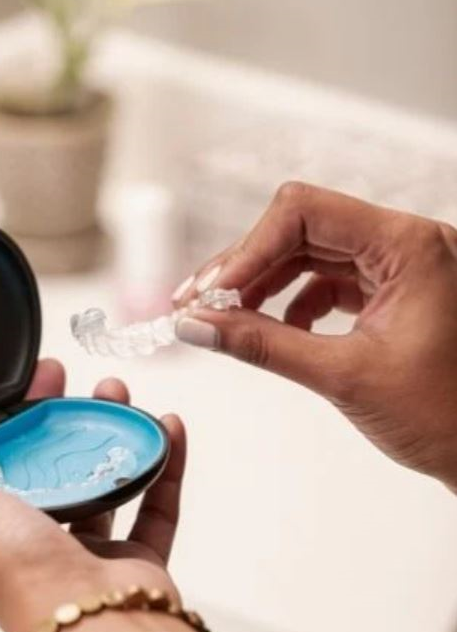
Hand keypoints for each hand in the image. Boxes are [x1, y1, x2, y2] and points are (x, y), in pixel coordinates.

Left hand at [0, 359, 209, 631]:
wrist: (86, 620)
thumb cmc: (10, 569)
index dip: (11, 414)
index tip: (31, 376)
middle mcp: (36, 537)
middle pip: (54, 463)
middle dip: (66, 414)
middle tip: (78, 378)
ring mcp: (89, 549)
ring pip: (105, 478)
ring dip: (114, 431)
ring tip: (121, 390)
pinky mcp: (135, 557)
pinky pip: (156, 503)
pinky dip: (166, 464)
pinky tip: (169, 425)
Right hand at [174, 182, 456, 492]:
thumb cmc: (446, 418)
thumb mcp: (344, 377)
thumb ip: (264, 345)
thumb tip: (199, 325)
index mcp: (409, 246)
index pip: (304, 213)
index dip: (248, 250)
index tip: (210, 294)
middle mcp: (406, 244)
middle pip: (300, 228)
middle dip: (246, 266)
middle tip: (200, 304)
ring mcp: (399, 266)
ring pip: (308, 252)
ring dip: (262, 283)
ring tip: (225, 317)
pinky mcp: (391, 291)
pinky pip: (326, 279)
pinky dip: (291, 301)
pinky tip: (275, 329)